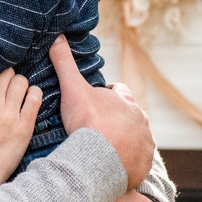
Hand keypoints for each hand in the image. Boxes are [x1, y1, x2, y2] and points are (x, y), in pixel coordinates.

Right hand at [0, 69, 40, 201]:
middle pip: (6, 73)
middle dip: (9, 77)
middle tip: (10, 86)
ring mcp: (8, 115)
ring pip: (22, 81)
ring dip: (22, 85)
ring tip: (21, 93)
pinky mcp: (24, 126)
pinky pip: (35, 97)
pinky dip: (35, 94)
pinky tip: (31, 100)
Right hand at [49, 37, 153, 183]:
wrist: (100, 160)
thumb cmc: (88, 122)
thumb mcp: (73, 90)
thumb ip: (65, 63)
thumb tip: (57, 36)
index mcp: (126, 100)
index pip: (119, 91)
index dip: (108, 95)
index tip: (95, 103)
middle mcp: (141, 119)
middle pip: (129, 116)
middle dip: (117, 120)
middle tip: (97, 128)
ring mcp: (145, 142)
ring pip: (136, 138)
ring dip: (124, 142)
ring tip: (105, 150)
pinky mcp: (144, 163)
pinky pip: (138, 161)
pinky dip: (128, 162)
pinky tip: (113, 165)